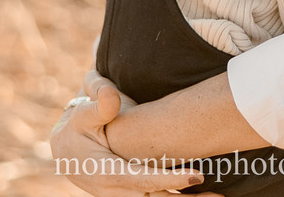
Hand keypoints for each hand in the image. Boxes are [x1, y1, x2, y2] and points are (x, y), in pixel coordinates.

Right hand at [49, 70, 219, 196]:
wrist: (64, 148)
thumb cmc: (79, 126)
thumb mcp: (83, 112)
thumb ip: (98, 101)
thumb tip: (113, 98)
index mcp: (106, 172)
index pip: (142, 181)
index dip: (170, 179)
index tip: (197, 176)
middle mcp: (116, 191)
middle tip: (218, 196)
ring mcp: (124, 196)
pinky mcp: (131, 195)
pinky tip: (199, 196)